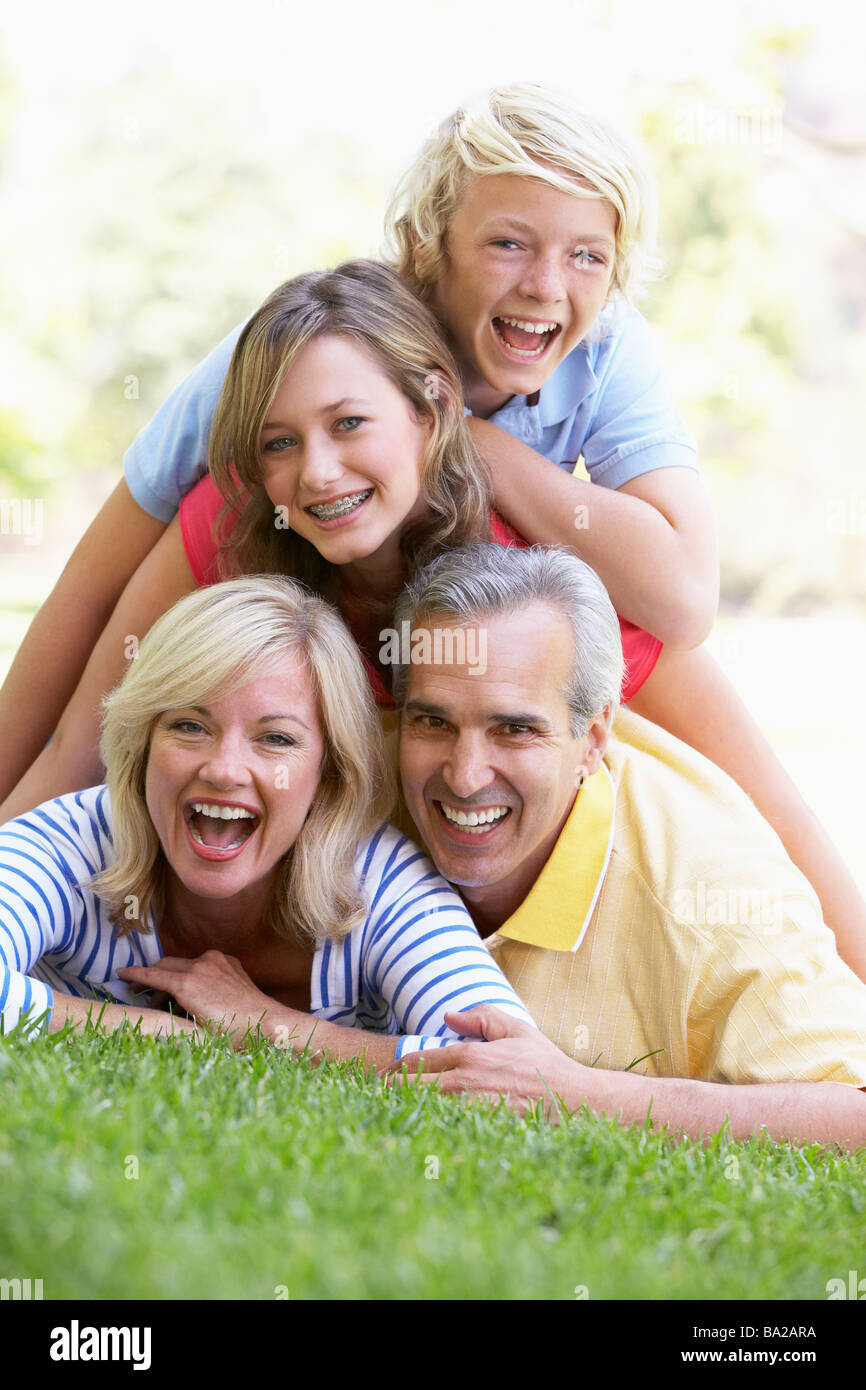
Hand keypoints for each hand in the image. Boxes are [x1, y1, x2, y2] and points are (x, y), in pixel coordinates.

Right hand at [117, 951, 269, 1046]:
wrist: (267, 1022)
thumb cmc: (230, 1034)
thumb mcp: (194, 1029)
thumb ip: (171, 1013)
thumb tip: (154, 1011)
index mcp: (188, 984)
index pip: (153, 974)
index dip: (134, 974)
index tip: (120, 972)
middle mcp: (200, 965)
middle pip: (165, 965)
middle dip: (152, 977)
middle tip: (141, 992)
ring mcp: (216, 960)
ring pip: (183, 963)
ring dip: (173, 976)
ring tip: (169, 998)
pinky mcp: (228, 960)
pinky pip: (202, 962)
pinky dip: (192, 972)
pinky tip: (194, 991)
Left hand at [384, 1005, 590, 1117]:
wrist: (575, 1104)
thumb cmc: (547, 1067)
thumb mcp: (518, 1031)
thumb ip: (483, 1018)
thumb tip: (449, 1016)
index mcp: (468, 1056)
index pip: (413, 1061)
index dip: (394, 1070)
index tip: (384, 1077)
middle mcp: (462, 1084)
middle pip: (405, 1088)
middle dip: (388, 1092)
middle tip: (379, 1099)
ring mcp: (467, 1113)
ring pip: (415, 1112)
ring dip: (401, 1113)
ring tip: (391, 1118)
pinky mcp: (475, 1135)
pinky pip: (437, 1134)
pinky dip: (423, 1133)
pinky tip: (419, 1136)